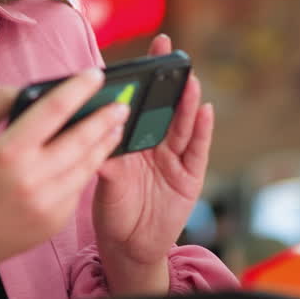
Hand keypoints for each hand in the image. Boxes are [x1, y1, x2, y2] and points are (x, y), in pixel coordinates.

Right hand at [0, 69, 129, 298]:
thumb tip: (29, 89)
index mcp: (7, 153)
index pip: (53, 110)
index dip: (78, 89)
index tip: (95, 74)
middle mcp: (32, 179)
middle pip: (81, 139)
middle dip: (105, 117)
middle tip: (122, 102)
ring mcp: (47, 203)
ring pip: (88, 165)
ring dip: (105, 142)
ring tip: (116, 125)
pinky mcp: (56, 220)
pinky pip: (79, 186)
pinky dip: (88, 166)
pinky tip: (94, 152)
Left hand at [94, 34, 214, 294]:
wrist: (129, 248)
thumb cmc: (113, 211)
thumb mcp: (105, 182)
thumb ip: (107, 157)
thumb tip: (95, 132)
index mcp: (133, 139)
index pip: (141, 101)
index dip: (146, 77)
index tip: (147, 50)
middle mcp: (156, 143)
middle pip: (166, 106)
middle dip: (169, 79)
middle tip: (172, 52)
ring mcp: (175, 159)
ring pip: (182, 124)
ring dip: (187, 101)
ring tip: (189, 79)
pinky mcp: (190, 176)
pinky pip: (197, 150)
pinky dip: (201, 130)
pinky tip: (205, 111)